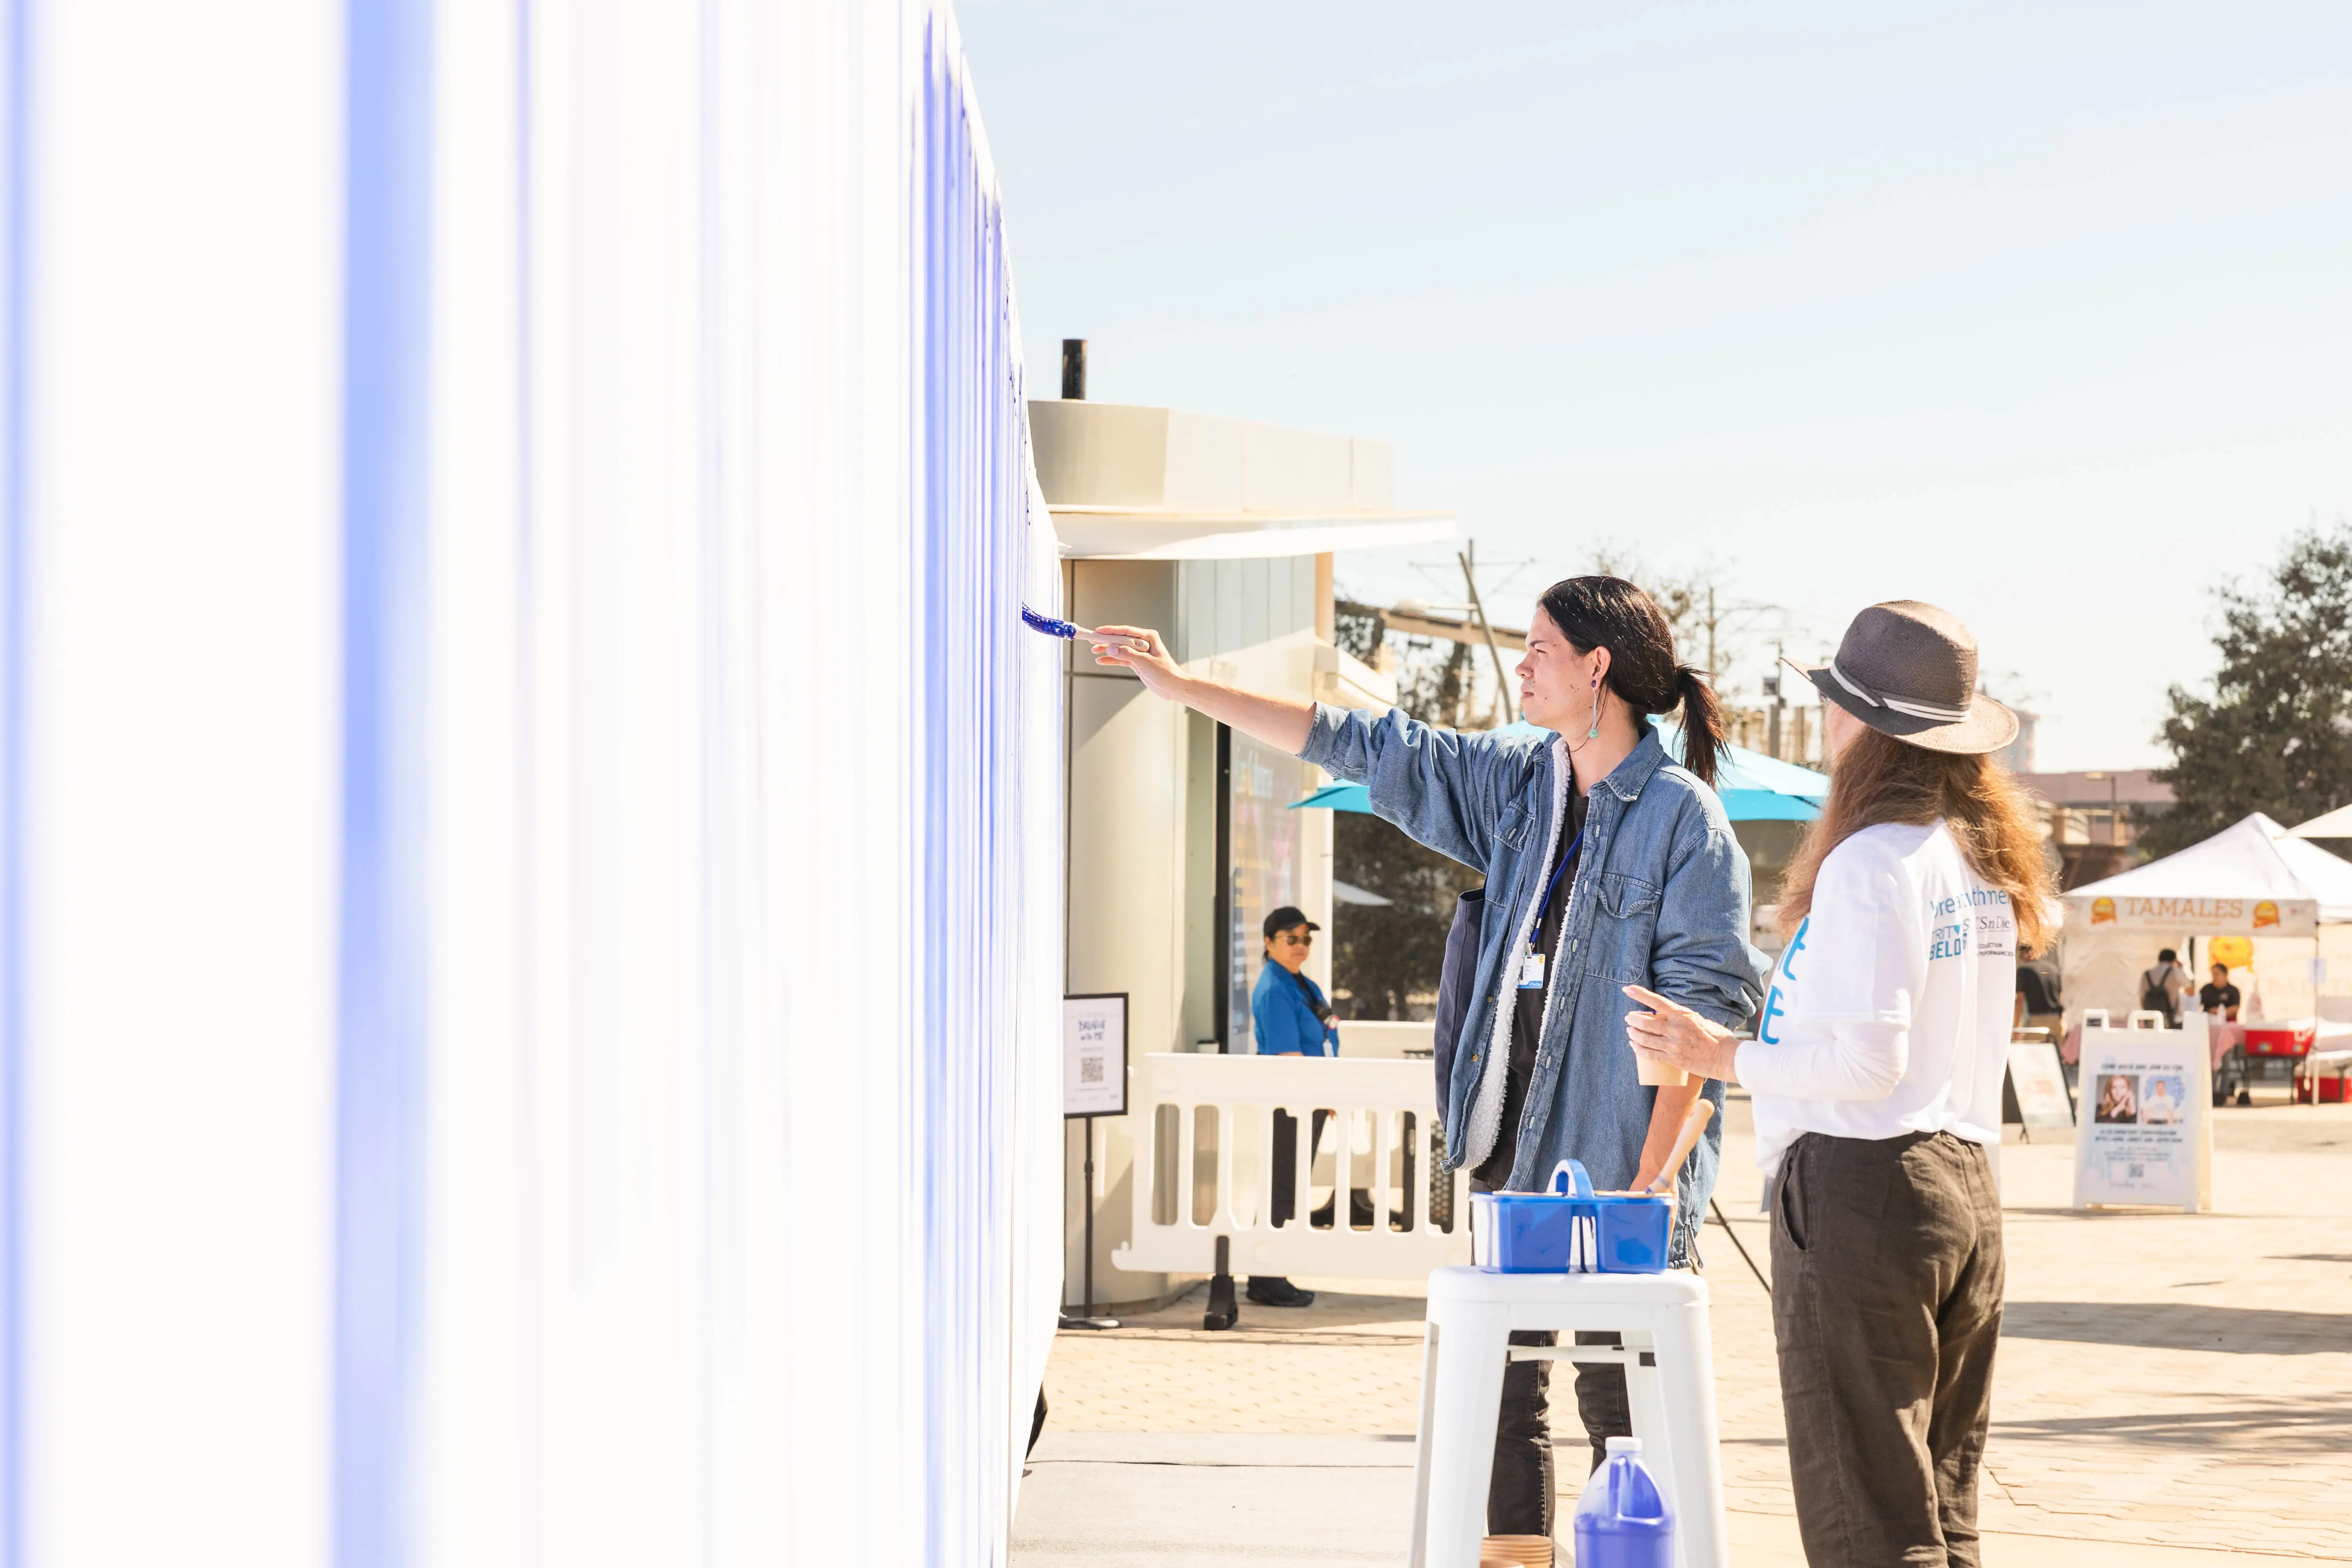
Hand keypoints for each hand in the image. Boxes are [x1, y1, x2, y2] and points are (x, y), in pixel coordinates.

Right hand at [1087, 624, 1187, 700]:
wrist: (1172, 687)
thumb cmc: (1165, 673)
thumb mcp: (1145, 662)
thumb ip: (1128, 654)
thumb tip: (1111, 649)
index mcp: (1148, 637)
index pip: (1126, 631)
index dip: (1111, 631)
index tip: (1099, 631)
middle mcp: (1143, 643)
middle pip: (1120, 639)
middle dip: (1106, 641)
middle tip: (1093, 641)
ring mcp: (1139, 652)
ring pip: (1119, 649)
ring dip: (1107, 651)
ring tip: (1094, 651)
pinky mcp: (1137, 662)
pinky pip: (1121, 659)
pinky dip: (1111, 660)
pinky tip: (1101, 661)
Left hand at [1622, 984, 1742, 1083]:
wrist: (1726, 1058)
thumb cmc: (1715, 1037)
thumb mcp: (1699, 1019)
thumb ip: (1681, 1017)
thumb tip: (1666, 1014)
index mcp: (1683, 1016)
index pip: (1657, 1002)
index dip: (1640, 995)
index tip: (1627, 989)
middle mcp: (1676, 1029)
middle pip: (1644, 1022)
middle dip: (1632, 1018)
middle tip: (1629, 1017)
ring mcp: (1673, 1045)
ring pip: (1643, 1038)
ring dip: (1632, 1033)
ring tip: (1629, 1030)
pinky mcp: (1672, 1059)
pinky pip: (1649, 1054)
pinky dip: (1638, 1048)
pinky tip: (1633, 1045)